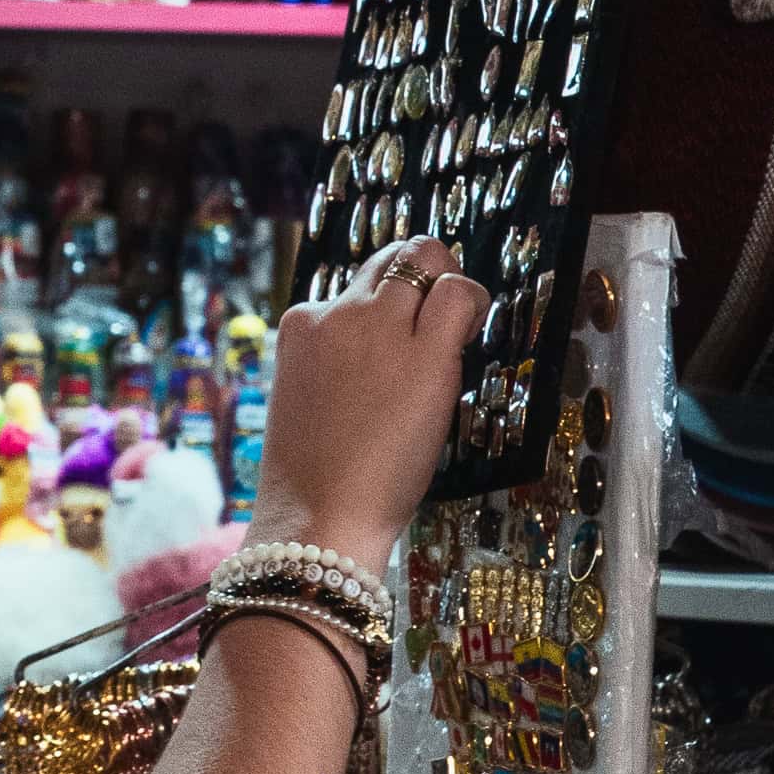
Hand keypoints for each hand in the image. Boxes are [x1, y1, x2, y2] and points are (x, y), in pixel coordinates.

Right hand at [248, 235, 485, 574]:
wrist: (318, 516)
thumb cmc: (315, 476)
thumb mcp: (308, 399)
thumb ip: (335, 362)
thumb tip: (380, 353)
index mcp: (300, 326)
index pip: (353, 286)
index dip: (387, 304)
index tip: (401, 331)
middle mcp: (336, 314)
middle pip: (391, 258)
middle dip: (421, 273)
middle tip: (440, 310)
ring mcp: (378, 329)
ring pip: (423, 258)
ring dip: (448, 280)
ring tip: (459, 321)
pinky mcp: (424, 356)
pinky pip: (457, 296)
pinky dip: (472, 303)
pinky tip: (472, 330)